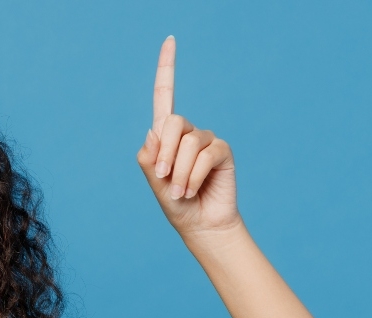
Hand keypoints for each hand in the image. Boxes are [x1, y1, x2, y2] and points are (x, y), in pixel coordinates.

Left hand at [137, 36, 240, 237]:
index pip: (165, 95)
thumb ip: (149, 155)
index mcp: (166, 134)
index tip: (170, 39)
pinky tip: (191, 190)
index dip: (167, 67)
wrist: (199, 224)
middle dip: (164, 153)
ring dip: (178, 172)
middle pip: (172, 122)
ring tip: (179, 192)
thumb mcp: (153, 180)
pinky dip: (192, 176)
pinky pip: (205, 155)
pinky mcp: (222, 151)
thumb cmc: (174, 203)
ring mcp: (206, 140)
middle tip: (163, 179)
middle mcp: (187, 132)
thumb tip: (155, 130)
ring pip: (188, 143)